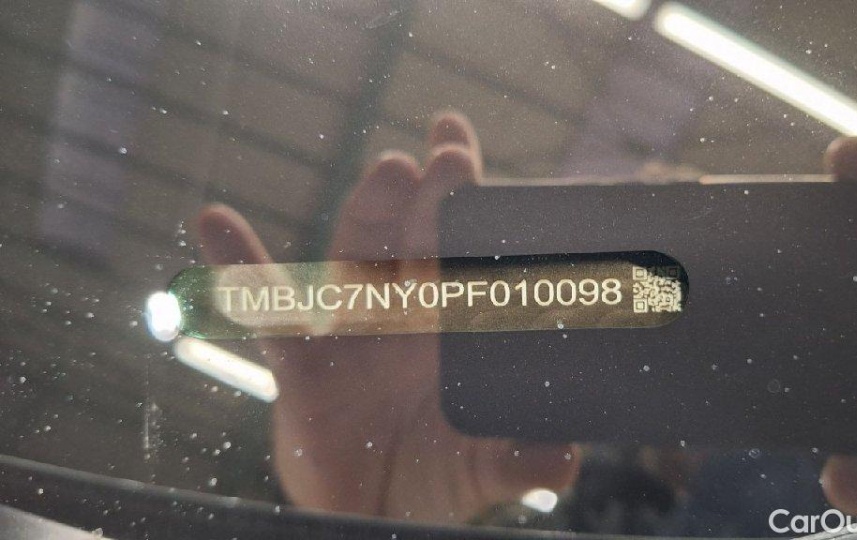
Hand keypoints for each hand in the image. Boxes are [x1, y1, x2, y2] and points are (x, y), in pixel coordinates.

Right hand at [194, 112, 578, 523]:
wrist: (370, 514)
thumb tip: (562, 459)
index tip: (478, 156)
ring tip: (392, 170)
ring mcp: (353, 332)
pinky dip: (241, 268)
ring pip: (357, 255)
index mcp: (453, 328)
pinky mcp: (302, 364)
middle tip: (451, 153)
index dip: (475, 204)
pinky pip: (269, 312)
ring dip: (371, 210)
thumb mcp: (482, 473)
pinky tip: (216, 221)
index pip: (469, 252)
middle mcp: (406, 315)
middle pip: (418, 236)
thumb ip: (518, 461)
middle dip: (435, 194)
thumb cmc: (435, 485)